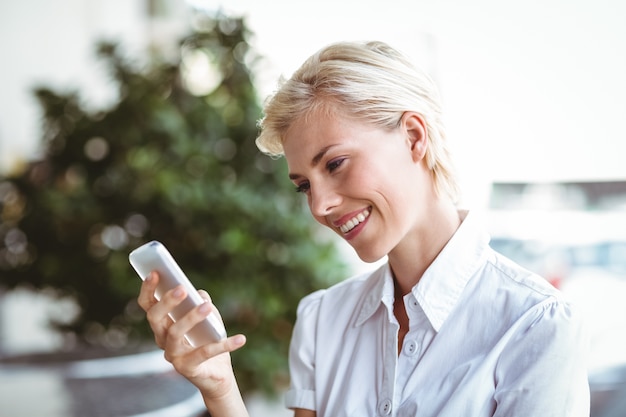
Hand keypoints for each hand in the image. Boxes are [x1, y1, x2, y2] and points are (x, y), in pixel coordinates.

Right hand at [137, 271, 246, 403]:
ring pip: (175, 333)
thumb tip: (199, 293)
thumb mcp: (209, 318)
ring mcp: (173, 355)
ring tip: (207, 306)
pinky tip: (240, 338)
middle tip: (182, 288)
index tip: (155, 272)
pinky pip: (205, 353)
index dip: (148, 289)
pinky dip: (224, 345)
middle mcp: (162, 339)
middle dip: (166, 301)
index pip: (148, 305)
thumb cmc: (209, 340)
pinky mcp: (187, 369)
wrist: (217, 374)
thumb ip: (202, 303)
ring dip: (191, 318)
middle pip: (155, 318)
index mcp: (163, 324)